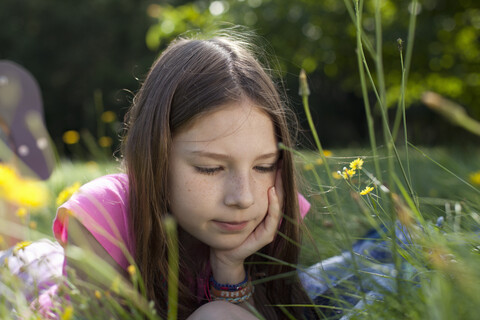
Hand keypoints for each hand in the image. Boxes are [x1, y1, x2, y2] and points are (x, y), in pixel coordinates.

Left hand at [210, 168, 283, 283]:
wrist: (222, 253)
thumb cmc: (225, 227)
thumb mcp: (231, 206)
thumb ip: (237, 192)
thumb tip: (236, 169)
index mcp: (263, 210)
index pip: (274, 190)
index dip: (277, 176)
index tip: (278, 159)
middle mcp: (268, 218)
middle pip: (280, 195)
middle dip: (281, 179)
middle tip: (283, 162)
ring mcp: (268, 228)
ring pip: (279, 206)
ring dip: (280, 189)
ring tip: (280, 173)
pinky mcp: (264, 237)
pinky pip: (271, 222)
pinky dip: (274, 207)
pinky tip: (271, 193)